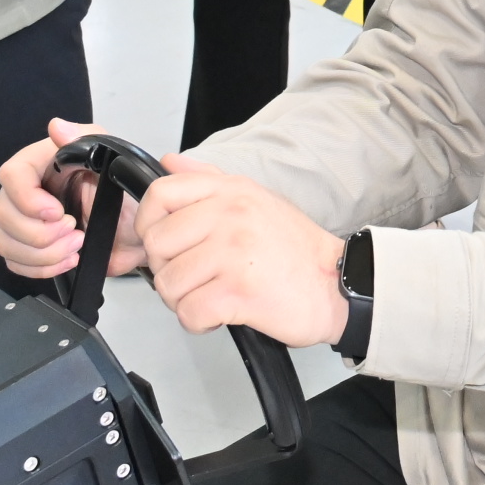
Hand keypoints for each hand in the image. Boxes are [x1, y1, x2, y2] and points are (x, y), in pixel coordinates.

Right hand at [0, 118, 133, 280]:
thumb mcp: (114, 156)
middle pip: (3, 214)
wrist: (141, 230)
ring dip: (43, 253)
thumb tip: (57, 127)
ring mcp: (25, 222)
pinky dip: (41, 268)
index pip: (11, 175)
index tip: (57, 212)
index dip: (27, 198)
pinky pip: (15, 262)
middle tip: (76, 232)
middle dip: (40, 233)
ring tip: (77, 247)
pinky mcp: (31, 249)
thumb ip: (85, 139)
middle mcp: (27, 191)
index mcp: (42, 163)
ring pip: (6, 242)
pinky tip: (68, 260)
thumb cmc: (128, 190)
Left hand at [138, 158, 350, 345]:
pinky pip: (189, 313)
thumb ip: (207, 180)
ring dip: (184, 301)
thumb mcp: (254, 199)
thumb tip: (168, 161)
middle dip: (168, 271)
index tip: (164, 244)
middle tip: (195, 278)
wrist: (337, 285)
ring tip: (212, 296)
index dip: (147, 224)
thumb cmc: (295, 249)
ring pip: (169, 284)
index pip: (159, 194)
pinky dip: (200, 322)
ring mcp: (234, 252)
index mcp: (230, 192)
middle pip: (157, 245)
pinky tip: (221, 314)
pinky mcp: (239, 291)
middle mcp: (230, 215)